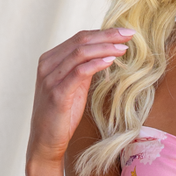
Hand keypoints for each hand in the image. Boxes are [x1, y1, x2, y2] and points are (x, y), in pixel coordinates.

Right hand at [27, 28, 133, 166]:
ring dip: (106, 47)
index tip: (124, 32)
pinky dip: (97, 64)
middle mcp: (47, 65)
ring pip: (81, 53)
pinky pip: (79, 72)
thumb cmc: (61, 116)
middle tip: (130, 34)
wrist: (45, 142)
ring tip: (124, 48)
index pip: (79, 38)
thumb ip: (84, 70)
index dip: (103, 33)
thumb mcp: (74, 88)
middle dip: (108, 35)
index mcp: (50, 59)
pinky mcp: (57, 93)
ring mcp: (50, 78)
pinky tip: (111, 61)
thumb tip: (104, 54)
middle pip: (81, 40)